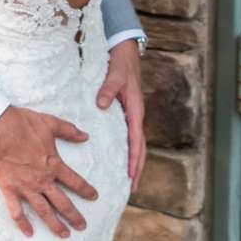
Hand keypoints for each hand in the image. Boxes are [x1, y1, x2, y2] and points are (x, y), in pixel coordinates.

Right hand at [0, 103, 97, 238]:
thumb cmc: (21, 123)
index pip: (75, 182)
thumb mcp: (49, 122)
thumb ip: (68, 130)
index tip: (94, 197)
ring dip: (55, 225)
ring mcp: (25, 187)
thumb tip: (85, 136)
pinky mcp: (9, 189)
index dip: (86, 190)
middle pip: (62, 203)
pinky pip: (16, 211)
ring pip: (43, 211)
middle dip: (74, 216)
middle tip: (82, 226)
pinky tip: (29, 233)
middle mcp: (42, 180)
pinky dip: (22, 223)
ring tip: (64, 235)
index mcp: (54, 164)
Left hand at [97, 38, 144, 188]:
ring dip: (134, 162)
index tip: (131, 175)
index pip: (136, 141)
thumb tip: (101, 105)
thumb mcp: (115, 74)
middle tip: (132, 188)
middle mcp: (136, 116)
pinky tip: (121, 160)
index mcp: (135, 111)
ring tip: (129, 181)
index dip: (134, 159)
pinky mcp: (127, 114)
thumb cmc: (121, 64)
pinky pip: (130, 137)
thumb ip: (108, 89)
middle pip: (140, 148)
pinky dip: (129, 151)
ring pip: (136, 144)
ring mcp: (132, 116)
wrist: (125, 52)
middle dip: (137, 168)